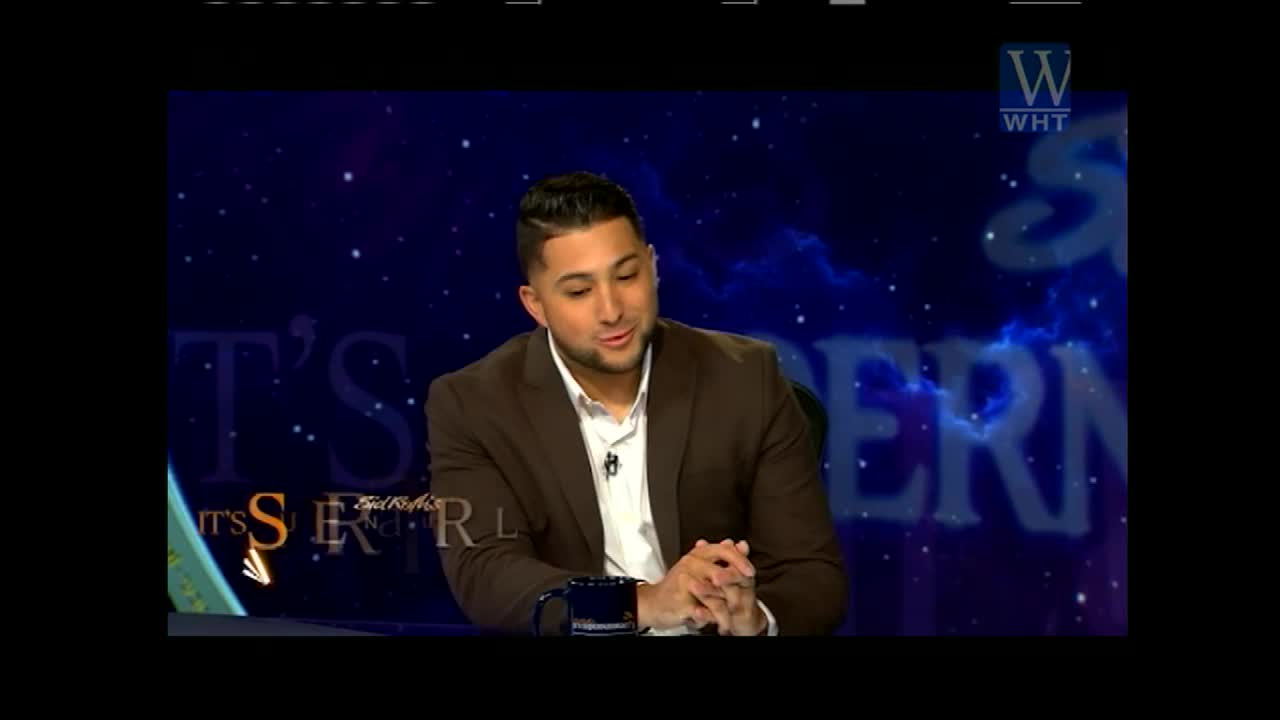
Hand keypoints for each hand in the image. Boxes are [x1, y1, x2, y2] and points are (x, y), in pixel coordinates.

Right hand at [636, 538, 756, 631]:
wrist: (653, 603)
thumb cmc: (678, 587)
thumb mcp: (700, 567)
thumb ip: (722, 557)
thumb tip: (742, 544)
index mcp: (697, 554)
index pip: (723, 550)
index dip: (740, 560)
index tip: (750, 572)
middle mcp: (691, 564)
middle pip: (721, 574)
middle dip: (735, 590)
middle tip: (742, 601)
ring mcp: (685, 582)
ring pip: (715, 596)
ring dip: (726, 610)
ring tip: (731, 618)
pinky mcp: (681, 600)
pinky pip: (705, 611)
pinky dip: (713, 618)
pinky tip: (716, 621)